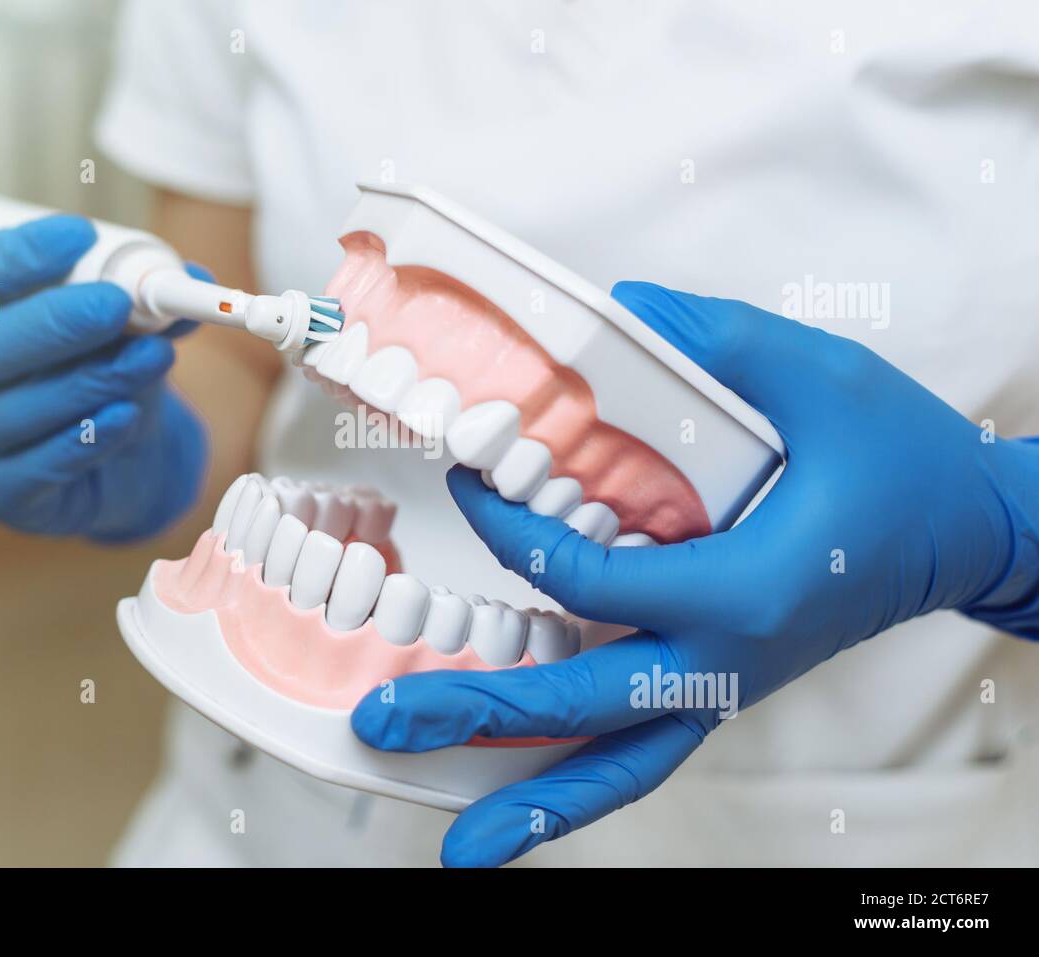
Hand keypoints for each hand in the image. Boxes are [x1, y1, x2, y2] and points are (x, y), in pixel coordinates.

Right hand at [0, 215, 207, 540]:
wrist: (119, 467)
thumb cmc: (103, 382)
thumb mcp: (125, 335)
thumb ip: (150, 307)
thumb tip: (191, 275)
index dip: (16, 253)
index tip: (80, 234)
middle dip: (53, 324)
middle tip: (114, 304)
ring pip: (14, 412)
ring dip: (89, 381)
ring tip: (152, 358)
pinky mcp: (3, 495)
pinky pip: (39, 467)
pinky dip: (87, 439)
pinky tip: (127, 416)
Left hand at [351, 281, 1038, 866]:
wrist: (966, 533)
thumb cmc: (901, 461)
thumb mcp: (819, 377)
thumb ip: (714, 341)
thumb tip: (611, 311)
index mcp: (743, 589)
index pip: (591, 580)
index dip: (512, 534)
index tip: (466, 481)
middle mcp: (725, 660)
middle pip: (583, 706)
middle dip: (479, 713)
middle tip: (383, 721)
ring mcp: (722, 687)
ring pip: (621, 767)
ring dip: (534, 801)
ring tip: (461, 848)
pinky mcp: (718, 688)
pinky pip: (641, 751)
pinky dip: (581, 783)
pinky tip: (522, 798)